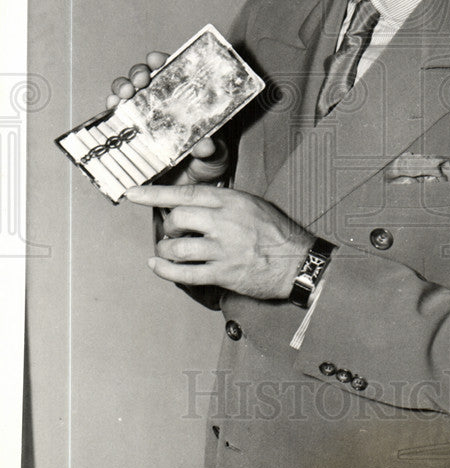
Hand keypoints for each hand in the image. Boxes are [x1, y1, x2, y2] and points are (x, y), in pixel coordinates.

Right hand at [107, 51, 228, 183]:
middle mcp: (163, 105)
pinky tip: (113, 106)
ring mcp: (143, 118)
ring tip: (125, 93)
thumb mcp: (217, 156)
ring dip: (123, 86)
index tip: (158, 60)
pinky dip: (111, 108)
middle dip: (140, 72)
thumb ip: (214, 150)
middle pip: (146, 78)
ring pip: (127, 92)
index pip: (173, 73)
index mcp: (186, 102)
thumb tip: (205, 145)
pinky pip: (115, 116)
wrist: (189, 191)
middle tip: (141, 79)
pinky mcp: (129, 134)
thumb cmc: (208, 165)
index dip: (163, 62)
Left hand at [125, 183, 312, 299]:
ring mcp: (222, 250)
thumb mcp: (253, 204)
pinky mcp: (222, 274)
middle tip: (174, 230)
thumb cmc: (276, 232)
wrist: (298, 262)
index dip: (155, 193)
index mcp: (231, 201)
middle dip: (169, 225)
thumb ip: (223, 202)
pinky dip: (165, 270)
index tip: (134, 194)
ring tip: (170, 250)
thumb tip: (192, 204)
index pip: (187, 193)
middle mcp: (225, 223)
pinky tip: (158, 265)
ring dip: (166, 249)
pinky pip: (184, 274)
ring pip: (177, 247)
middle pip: (178, 218)